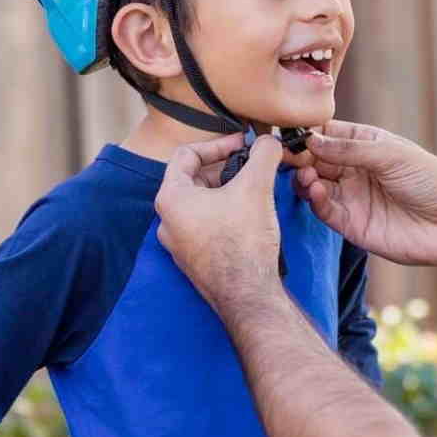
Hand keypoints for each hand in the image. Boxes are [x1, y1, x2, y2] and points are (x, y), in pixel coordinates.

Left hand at [153, 132, 284, 306]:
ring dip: (227, 192)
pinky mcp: (194, 260)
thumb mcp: (256, 187)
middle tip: (252, 167)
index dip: (218, 144)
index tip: (242, 145)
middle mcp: (167, 221)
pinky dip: (225, 215)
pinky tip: (249, 219)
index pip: (186, 155)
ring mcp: (179, 244)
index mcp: (171, 198)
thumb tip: (268, 141)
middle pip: (194, 180)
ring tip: (254, 191)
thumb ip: (263, 155)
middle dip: (225, 169)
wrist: (247, 294)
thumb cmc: (243, 242)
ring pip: (201, 205)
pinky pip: (206, 227)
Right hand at [292, 121, 436, 268]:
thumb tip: (312, 140)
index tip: (290, 133)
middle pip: (316, 161)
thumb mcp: (390, 155)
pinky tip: (317, 191)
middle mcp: (356, 171)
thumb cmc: (431, 181)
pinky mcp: (352, 225)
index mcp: (367, 146)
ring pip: (315, 186)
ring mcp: (353, 198)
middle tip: (286, 156)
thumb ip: (349, 149)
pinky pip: (326, 211)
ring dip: (305, 180)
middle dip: (299, 157)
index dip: (309, 133)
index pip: (328, 135)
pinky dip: (316, 200)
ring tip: (306, 176)